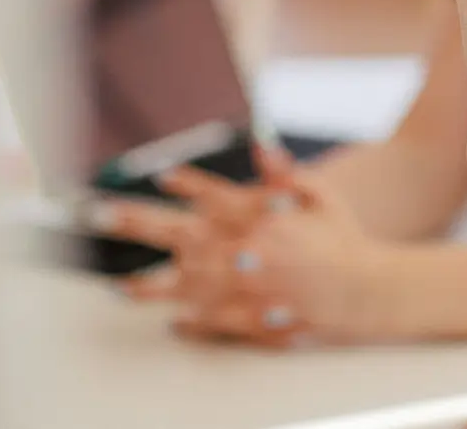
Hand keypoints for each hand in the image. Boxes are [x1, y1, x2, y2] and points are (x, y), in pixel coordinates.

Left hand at [94, 144, 405, 345]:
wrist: (365, 290)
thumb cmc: (342, 238)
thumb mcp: (319, 195)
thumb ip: (283, 172)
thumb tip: (259, 143)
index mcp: (257, 217)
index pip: (210, 193)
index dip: (184, 183)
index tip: (162, 176)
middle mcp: (240, 250)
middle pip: (177, 233)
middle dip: (135, 222)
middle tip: (102, 215)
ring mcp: (240, 289)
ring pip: (181, 287)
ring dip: (147, 286)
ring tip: (117, 287)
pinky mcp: (247, 319)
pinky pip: (207, 323)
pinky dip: (187, 322)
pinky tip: (171, 321)